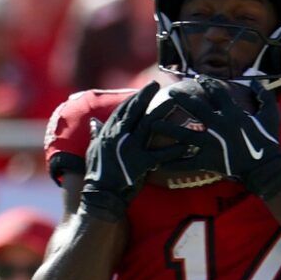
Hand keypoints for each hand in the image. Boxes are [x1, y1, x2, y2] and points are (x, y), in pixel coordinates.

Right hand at [78, 80, 200, 220]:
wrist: (100, 195)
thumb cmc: (97, 174)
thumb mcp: (93, 150)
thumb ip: (96, 135)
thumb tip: (94, 122)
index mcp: (108, 133)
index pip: (122, 110)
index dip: (134, 97)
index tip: (145, 88)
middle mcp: (118, 137)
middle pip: (135, 111)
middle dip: (146, 95)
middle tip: (158, 84)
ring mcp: (130, 149)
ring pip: (149, 125)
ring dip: (163, 113)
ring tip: (175, 103)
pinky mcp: (140, 163)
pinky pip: (161, 155)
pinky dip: (175, 150)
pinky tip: (188, 144)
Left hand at [167, 76, 280, 197]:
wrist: (265, 168)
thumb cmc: (268, 141)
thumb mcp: (271, 114)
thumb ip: (264, 95)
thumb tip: (255, 80)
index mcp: (234, 113)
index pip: (217, 92)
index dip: (207, 83)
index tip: (197, 78)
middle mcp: (220, 126)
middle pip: (196, 108)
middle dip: (182, 98)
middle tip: (170, 93)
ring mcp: (212, 144)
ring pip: (184, 134)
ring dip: (167, 128)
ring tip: (153, 124)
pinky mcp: (208, 161)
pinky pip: (186, 162)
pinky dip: (172, 163)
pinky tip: (157, 162)